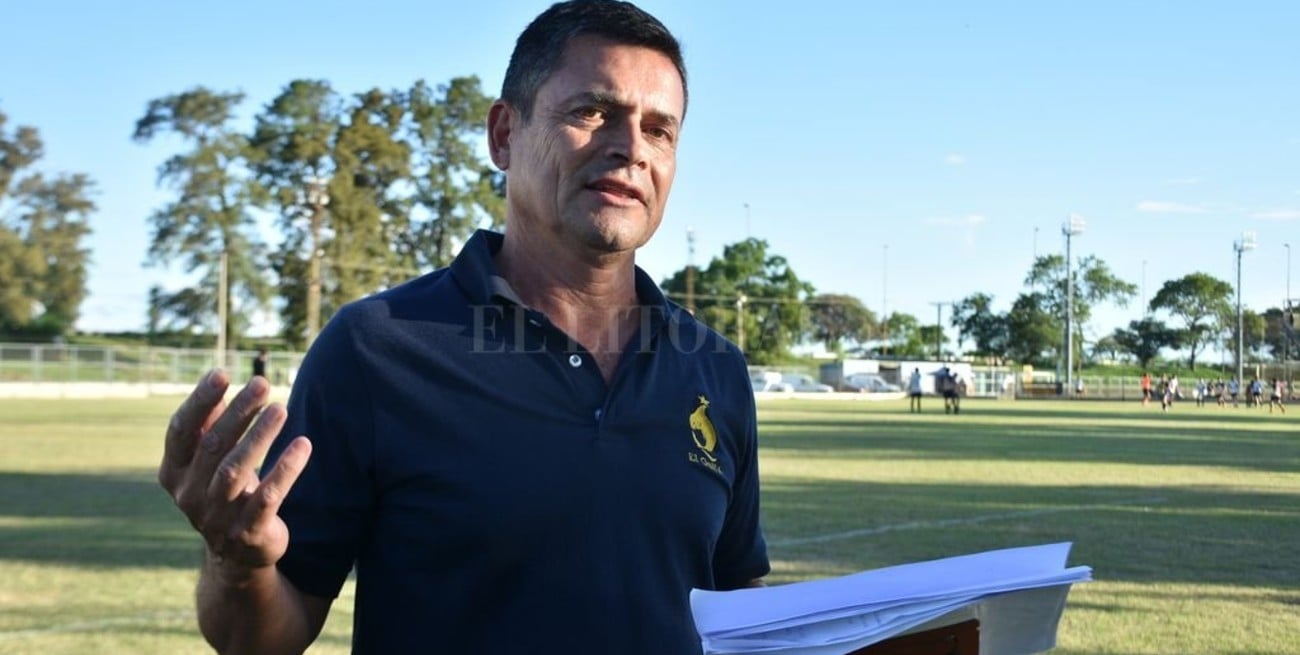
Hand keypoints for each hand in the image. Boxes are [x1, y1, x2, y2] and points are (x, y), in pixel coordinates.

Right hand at [159, 369, 311, 577]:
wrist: (237, 555)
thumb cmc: (225, 492)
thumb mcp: (211, 461)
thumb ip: (210, 424)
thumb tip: (216, 380)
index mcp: (174, 473)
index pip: (180, 431)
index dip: (199, 401)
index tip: (221, 373)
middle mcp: (189, 496)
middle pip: (212, 446)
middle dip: (238, 413)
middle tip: (262, 384)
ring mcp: (216, 517)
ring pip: (236, 471)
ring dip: (259, 437)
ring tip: (281, 408)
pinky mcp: (247, 532)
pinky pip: (268, 497)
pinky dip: (285, 469)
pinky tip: (303, 444)